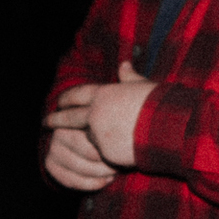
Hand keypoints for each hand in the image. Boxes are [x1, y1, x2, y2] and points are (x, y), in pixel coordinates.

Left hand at [43, 62, 157, 171]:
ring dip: (89, 139)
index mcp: (104, 94)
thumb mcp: (144, 86)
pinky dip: (109, 153)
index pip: (78, 94)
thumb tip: (124, 64)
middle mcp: (96, 113)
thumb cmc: (161, 103)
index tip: (60, 101)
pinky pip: (103, 154)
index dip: (67, 98)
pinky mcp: (106, 153)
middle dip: (56, 119)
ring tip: (94, 139)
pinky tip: (121, 150)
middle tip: (46, 122)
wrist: (171, 128)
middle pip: (69, 117)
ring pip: (88, 138)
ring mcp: (99, 135)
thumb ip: (129, 78)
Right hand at [43, 89, 116, 190]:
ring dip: (95, 172)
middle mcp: (60, 131)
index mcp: (76, 113)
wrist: (83, 149)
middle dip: (100, 158)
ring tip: (114, 174)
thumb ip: (125, 83)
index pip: (81, 120)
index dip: (97, 136)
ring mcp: (54, 148)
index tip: (116, 145)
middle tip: (117, 164)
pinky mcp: (52, 166)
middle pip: (80, 146)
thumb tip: (125, 64)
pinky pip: (66, 177)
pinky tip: (104, 184)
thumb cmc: (113, 122)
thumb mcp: (119, 100)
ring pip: (74, 164)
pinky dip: (86, 183)